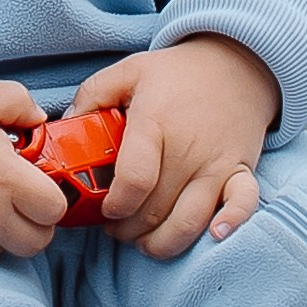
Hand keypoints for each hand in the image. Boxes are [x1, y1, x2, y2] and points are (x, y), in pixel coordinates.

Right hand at [0, 82, 68, 258]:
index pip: (54, 209)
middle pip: (38, 242)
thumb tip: (40, 121)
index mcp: (5, 179)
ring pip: (9, 249)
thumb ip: (21, 103)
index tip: (39, 177)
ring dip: (11, 230)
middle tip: (24, 195)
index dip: (53, 194)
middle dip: (38, 221)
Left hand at [72, 38, 278, 257]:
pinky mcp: (242, 171)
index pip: (133, 180)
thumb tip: (64, 127)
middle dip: (128, 229)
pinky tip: (212, 236)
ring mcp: (218, 163)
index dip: (114, 205)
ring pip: (190, 221)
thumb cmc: (176, 74)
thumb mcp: (128, 71)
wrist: (236, 64)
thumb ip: (91, 95)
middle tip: (116, 227)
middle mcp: (188, 149)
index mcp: (155, 123)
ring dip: (162, 242)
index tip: (104, 209)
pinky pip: (242, 206)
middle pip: (154, 210)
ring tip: (144, 241)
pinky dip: (230, 224)